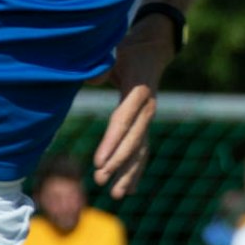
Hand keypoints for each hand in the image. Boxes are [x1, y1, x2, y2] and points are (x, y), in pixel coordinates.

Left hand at [93, 19, 174, 198]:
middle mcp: (147, 107)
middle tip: (100, 179)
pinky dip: (136, 170)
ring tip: (117, 194)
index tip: (98, 162)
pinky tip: (129, 189)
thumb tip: (93, 76)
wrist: (151, 50)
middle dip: (118, 162)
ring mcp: (149, 117)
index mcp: (138, 90)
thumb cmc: (125, 51)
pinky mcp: (146, 124)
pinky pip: (143, 150)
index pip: (123, 121)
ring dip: (129, 173)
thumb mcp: (112, 53)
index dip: (112, 142)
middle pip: (134, 140)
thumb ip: (101, 65)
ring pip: (141, 150)